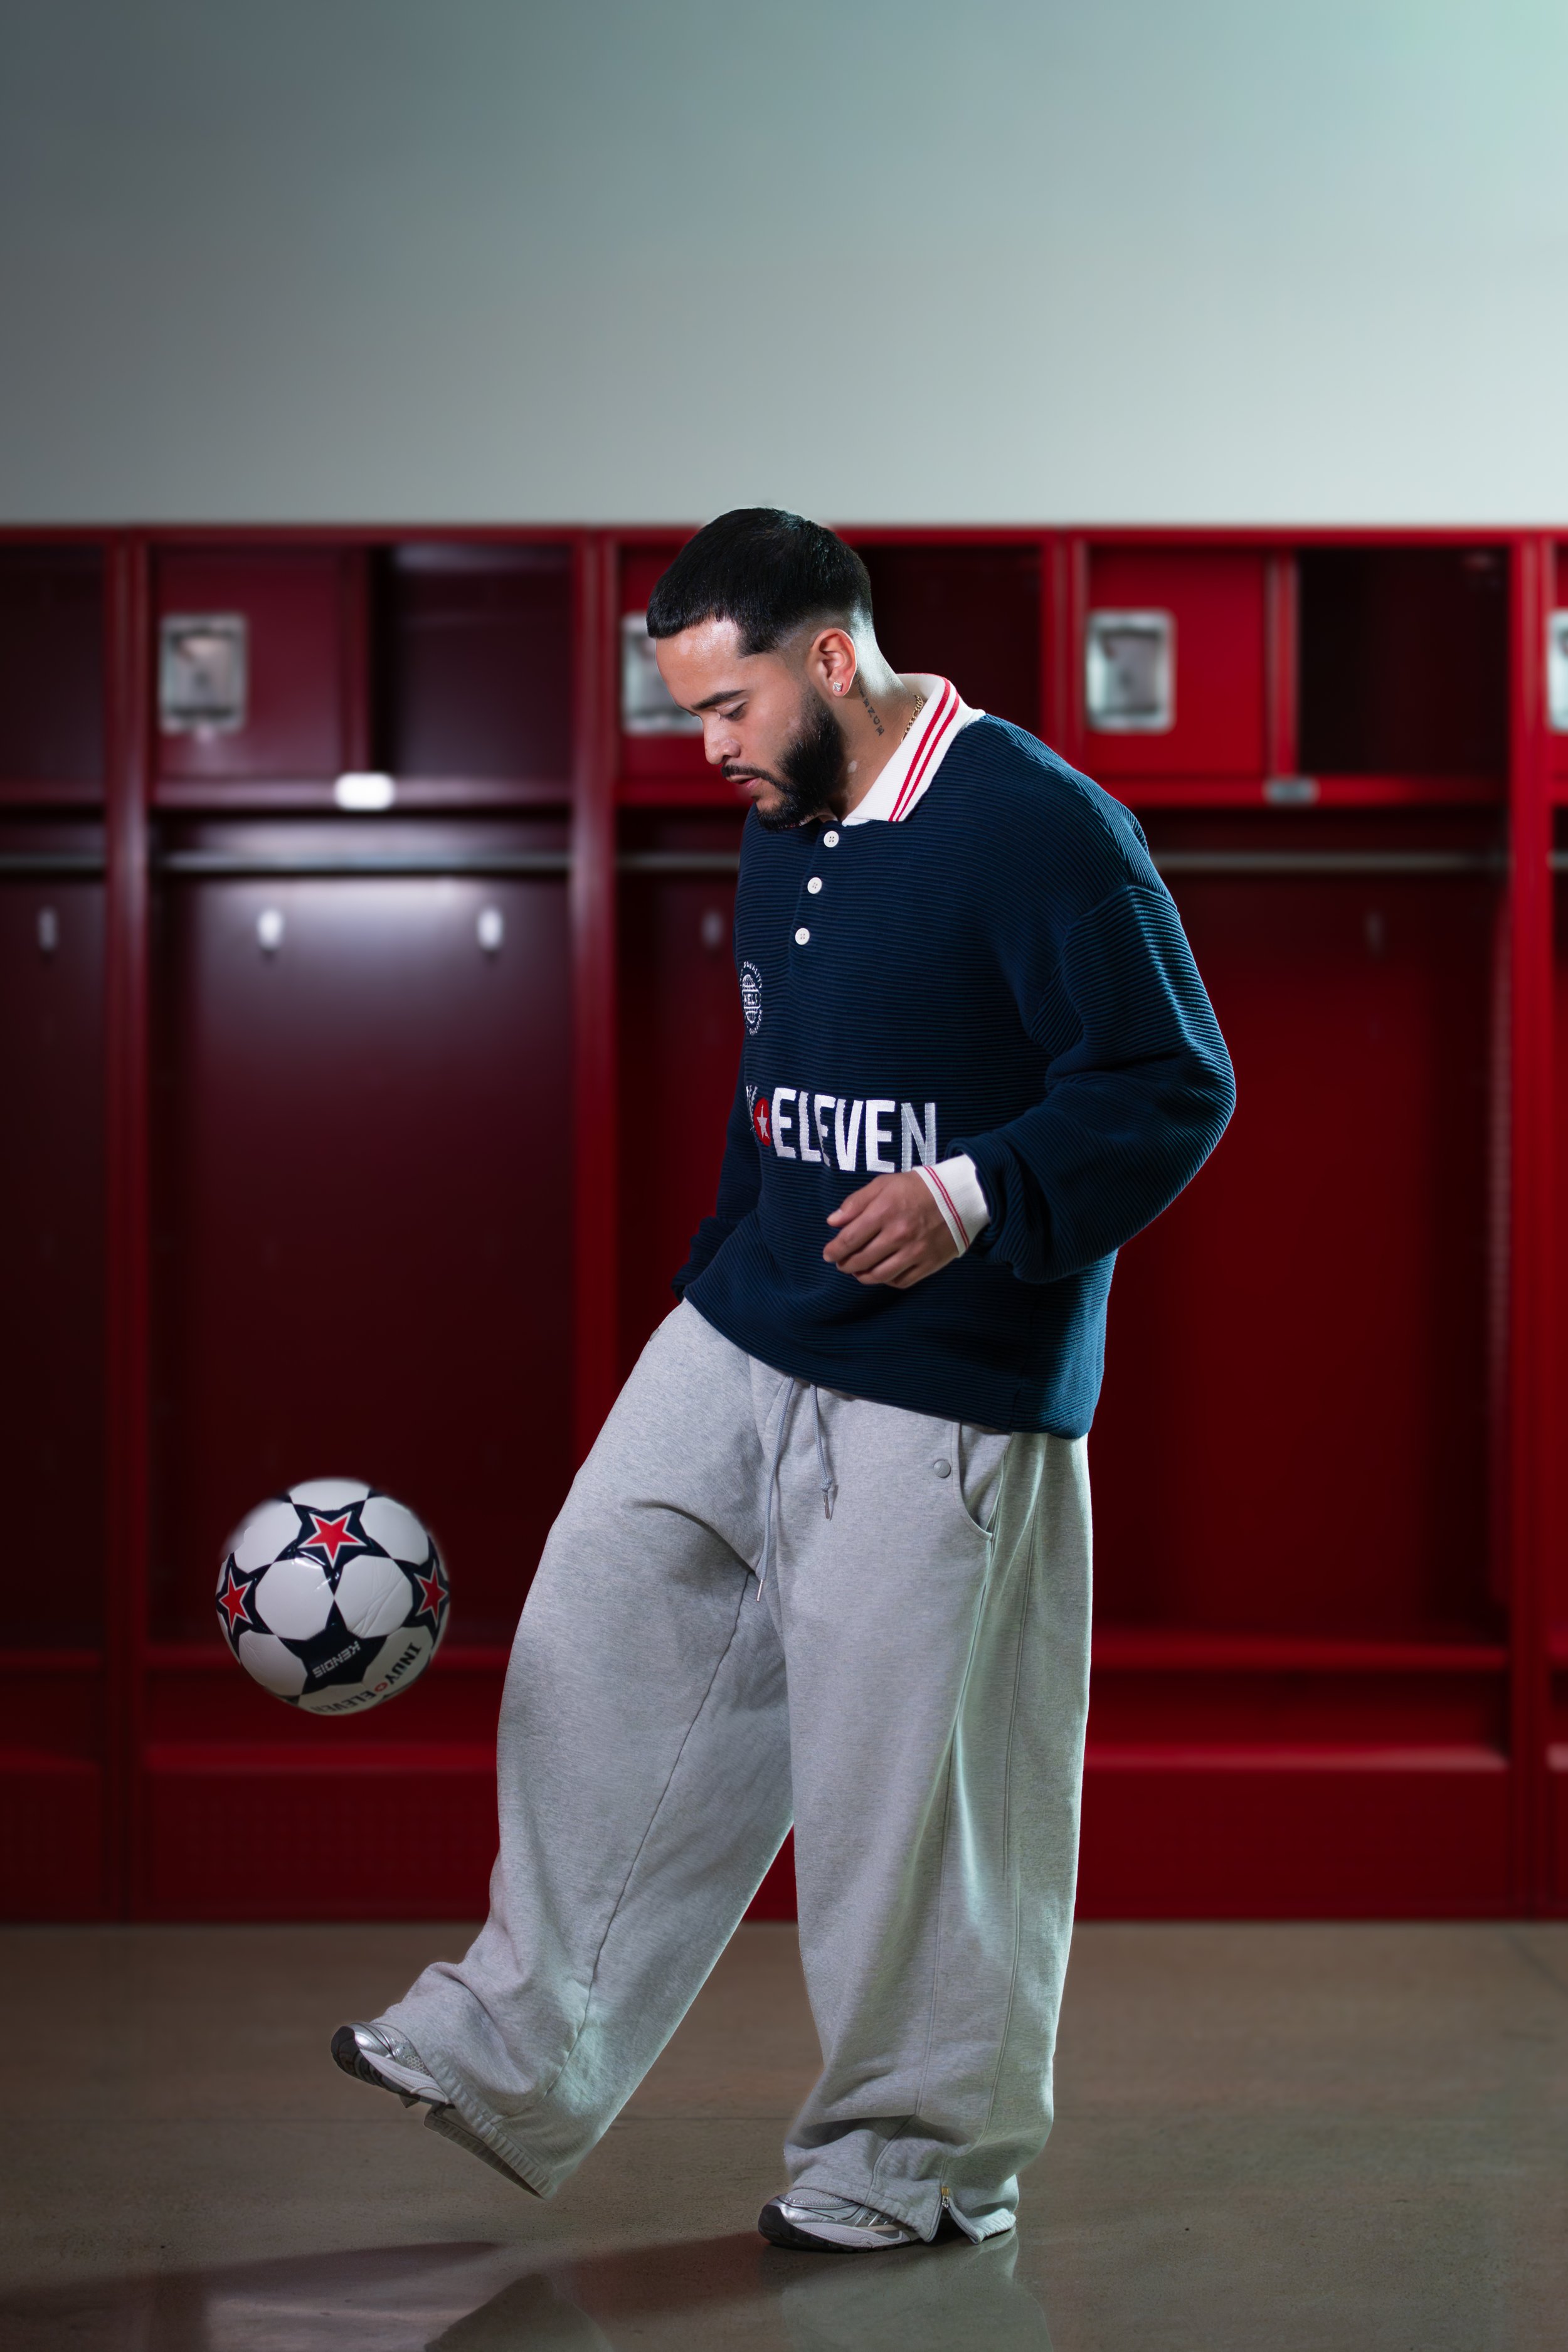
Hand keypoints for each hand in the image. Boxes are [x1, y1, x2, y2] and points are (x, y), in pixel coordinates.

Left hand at [823, 1172, 957, 1287]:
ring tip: (857, 1271)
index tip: (828, 1254)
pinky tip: (881, 1273)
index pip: (850, 1239)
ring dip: (862, 1276)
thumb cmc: (918, 1188)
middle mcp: (898, 1234)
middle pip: (861, 1260)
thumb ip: (856, 1202)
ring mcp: (915, 1252)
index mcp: (884, 1211)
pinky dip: (887, 1281)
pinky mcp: (928, 1264)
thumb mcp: (884, 1184)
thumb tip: (833, 1222)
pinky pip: (901, 1281)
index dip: (834, 1250)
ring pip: (879, 1276)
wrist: (960, 1197)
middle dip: (845, 1264)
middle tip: (841, 1263)